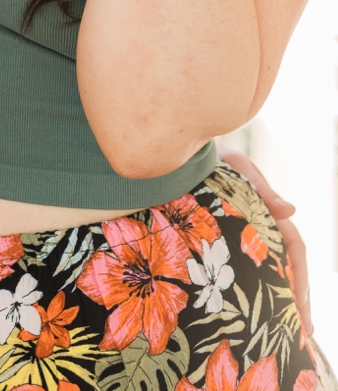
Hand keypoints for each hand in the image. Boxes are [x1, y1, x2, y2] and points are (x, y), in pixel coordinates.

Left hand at [218, 147, 313, 337]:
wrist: (180, 152)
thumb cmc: (211, 156)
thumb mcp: (236, 167)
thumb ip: (259, 187)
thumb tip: (290, 211)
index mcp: (268, 212)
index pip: (293, 248)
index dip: (301, 279)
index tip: (302, 307)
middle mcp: (260, 227)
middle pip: (286, 267)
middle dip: (296, 300)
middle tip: (302, 332)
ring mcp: (242, 234)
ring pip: (267, 270)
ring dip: (278, 299)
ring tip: (286, 331)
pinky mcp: (222, 239)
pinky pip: (241, 267)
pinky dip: (251, 288)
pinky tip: (250, 311)